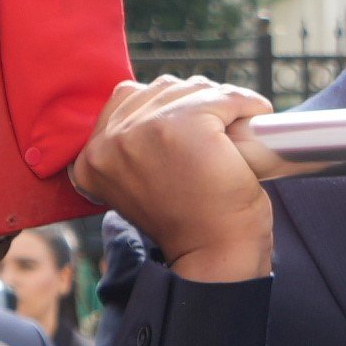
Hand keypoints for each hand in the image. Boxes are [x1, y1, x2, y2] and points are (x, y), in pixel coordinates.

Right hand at [71, 76, 279, 283]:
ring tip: (232, 131)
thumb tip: (165, 93)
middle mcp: (110, 140)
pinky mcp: (185, 124)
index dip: (164, 110)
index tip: (186, 131)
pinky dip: (246, 104)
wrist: (214, 256)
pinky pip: (225, 97)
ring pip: (192, 90)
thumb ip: (133, 145)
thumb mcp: (139, 181)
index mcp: (92, 157)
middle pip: (161, 89)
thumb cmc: (187, 222)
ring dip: (220, 104)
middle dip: (193, 104)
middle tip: (215, 134)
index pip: (126, 99)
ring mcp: (145, 129)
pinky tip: (254, 117)